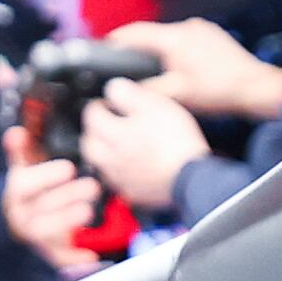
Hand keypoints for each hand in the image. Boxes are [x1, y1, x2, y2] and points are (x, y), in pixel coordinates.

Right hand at [1, 150, 108, 267]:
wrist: (14, 220)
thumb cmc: (27, 190)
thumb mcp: (21, 168)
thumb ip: (20, 151)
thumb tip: (15, 132)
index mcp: (17, 193)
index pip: (26, 185)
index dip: (47, 176)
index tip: (69, 168)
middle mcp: (22, 215)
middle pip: (42, 208)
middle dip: (68, 197)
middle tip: (93, 187)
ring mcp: (34, 235)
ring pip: (47, 232)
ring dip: (68, 222)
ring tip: (89, 210)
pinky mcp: (47, 251)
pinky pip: (58, 258)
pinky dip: (73, 259)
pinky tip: (91, 256)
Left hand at [78, 75, 207, 215]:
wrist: (192, 176)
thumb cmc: (175, 141)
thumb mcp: (153, 104)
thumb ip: (127, 93)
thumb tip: (112, 88)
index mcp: (113, 134)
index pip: (91, 114)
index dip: (99, 104)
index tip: (106, 102)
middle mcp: (110, 158)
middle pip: (89, 143)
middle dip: (94, 131)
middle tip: (107, 123)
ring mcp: (120, 178)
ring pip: (99, 164)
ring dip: (104, 152)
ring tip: (118, 144)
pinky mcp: (132, 193)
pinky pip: (116, 180)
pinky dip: (119, 171)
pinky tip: (132, 164)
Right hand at [111, 15, 281, 120]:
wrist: (254, 87)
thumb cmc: (220, 91)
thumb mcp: (177, 95)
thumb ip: (147, 90)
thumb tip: (124, 91)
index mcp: (174, 38)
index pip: (135, 32)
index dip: (116, 39)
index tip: (104, 45)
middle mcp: (187, 27)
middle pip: (153, 34)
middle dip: (139, 48)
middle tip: (128, 64)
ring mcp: (202, 29)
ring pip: (170, 37)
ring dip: (160, 50)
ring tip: (156, 69)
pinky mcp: (212, 35)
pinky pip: (186, 39)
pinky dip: (177, 51)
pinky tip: (180, 68)